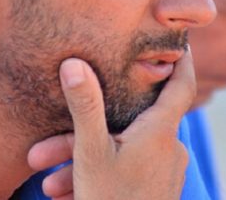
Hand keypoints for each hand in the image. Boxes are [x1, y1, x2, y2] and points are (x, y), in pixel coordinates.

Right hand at [28, 50, 195, 199]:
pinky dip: (96, 174)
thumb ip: (85, 106)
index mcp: (161, 131)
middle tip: (47, 142)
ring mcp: (163, 172)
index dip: (180, 59)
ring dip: (81, 158)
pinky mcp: (155, 191)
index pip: (181, 84)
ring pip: (120, 151)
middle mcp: (168, 149)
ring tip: (44, 175)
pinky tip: (62, 192)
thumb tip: (74, 63)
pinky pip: (124, 171)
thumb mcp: (92, 153)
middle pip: (129, 123)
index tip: (180, 40)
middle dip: (86, 128)